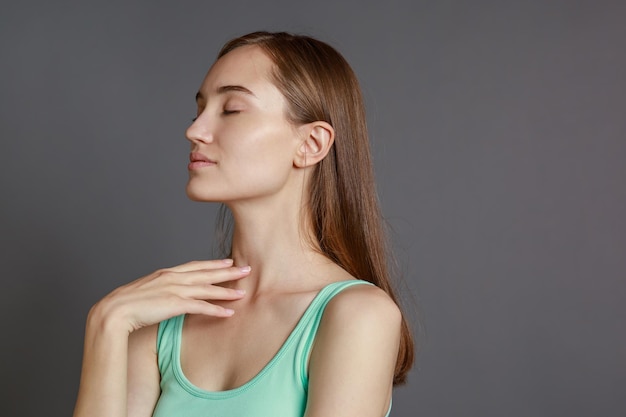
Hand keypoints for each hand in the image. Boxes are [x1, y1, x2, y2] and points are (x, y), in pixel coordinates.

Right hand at [89, 259, 248, 333]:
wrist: (114, 310)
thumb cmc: (125, 304)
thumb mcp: (146, 290)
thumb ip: (160, 289)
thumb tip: (167, 293)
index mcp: (166, 273)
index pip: (195, 266)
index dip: (213, 264)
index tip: (228, 261)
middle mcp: (173, 278)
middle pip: (207, 273)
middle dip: (228, 271)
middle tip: (246, 269)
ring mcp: (175, 290)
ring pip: (208, 289)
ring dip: (227, 291)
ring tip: (243, 292)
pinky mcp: (175, 304)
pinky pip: (201, 307)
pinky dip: (216, 310)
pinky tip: (229, 313)